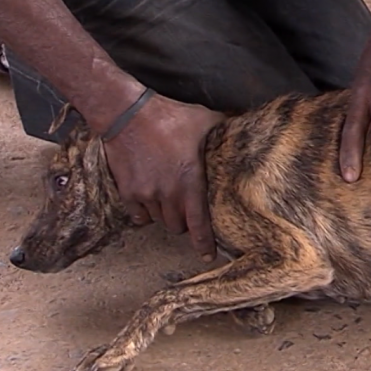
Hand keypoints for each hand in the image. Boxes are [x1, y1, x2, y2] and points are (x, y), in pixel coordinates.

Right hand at [103, 94, 224, 259]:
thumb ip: (224, 131)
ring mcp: (146, 195)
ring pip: (159, 221)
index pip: (199, 223)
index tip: (207, 256)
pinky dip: (144, 214)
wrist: (127, 113)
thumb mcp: (205, 121)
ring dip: (165, 215)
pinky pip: (138, 216)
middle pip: (178, 226)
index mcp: (190, 181)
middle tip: (186, 209)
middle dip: (184, 222)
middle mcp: (168, 194)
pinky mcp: (127, 192)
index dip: (204, 243)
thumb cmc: (170, 116)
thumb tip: (244, 127)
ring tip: (168, 200)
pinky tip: (149, 202)